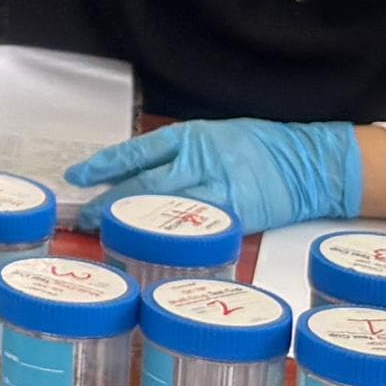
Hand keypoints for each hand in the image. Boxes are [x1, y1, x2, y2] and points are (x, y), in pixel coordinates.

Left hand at [65, 117, 365, 235]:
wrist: (308, 164)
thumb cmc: (258, 146)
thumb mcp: (211, 136)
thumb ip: (177, 153)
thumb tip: (135, 170)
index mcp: (191, 138)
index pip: (137, 151)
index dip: (104, 164)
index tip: (77, 175)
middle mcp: (200, 163)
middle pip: (143, 187)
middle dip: (109, 203)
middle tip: (83, 217)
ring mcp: (217, 193)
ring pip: (164, 213)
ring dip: (132, 225)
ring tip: (106, 234)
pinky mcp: (234, 220)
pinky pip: (194, 234)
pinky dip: (170, 242)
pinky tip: (150, 250)